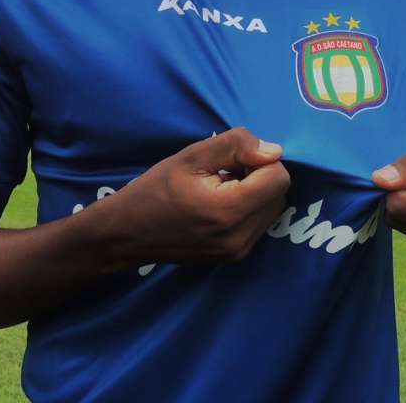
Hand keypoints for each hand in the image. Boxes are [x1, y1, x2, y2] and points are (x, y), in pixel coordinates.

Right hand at [96, 127, 290, 265]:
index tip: (231, 160)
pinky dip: (248, 208)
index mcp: (230, 211)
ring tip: (220, 187)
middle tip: (224, 172)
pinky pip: (259, 223)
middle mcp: (240, 237)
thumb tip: (274, 151)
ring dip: (256, 192)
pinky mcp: (234, 257)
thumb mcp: (191, 157)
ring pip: (272, 209)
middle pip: (279, 194)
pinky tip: (219, 203)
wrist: (126, 233)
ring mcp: (238, 252)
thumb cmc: (155, 190)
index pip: (279, 177)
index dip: (259, 160)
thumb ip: (236, 147)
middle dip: (260, 176)